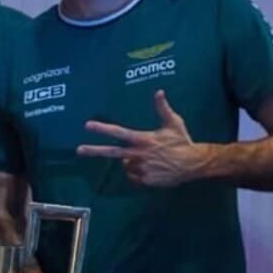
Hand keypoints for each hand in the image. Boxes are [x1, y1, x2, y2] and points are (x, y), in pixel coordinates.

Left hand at [79, 90, 208, 187]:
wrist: (194, 164)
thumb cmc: (183, 141)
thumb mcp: (174, 122)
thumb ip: (163, 108)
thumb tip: (159, 91)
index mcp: (143, 139)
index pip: (119, 132)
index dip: (103, 128)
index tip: (88, 126)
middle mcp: (138, 154)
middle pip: (111, 152)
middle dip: (94, 150)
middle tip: (79, 150)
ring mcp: (141, 168)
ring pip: (125, 165)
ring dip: (131, 162)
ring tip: (149, 159)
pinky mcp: (145, 180)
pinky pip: (134, 177)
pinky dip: (138, 173)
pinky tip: (151, 169)